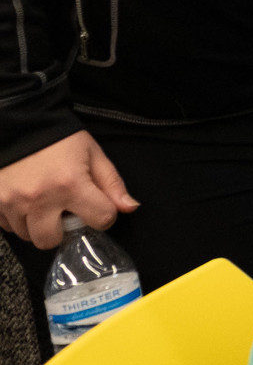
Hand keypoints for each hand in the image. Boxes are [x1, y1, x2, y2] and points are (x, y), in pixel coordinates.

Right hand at [0, 130, 137, 248]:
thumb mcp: (93, 155)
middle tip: (63, 211)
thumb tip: (129, 208)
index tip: (97, 206)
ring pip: (27, 236)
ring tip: (44, 203)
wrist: (21, 124)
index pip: (100, 220)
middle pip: (51, 240)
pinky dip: (18, 220)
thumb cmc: (61, 140)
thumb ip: (112, 184)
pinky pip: (7, 228)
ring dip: (38, 225)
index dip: (103, 215)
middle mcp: (39, 199)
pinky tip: (26, 202)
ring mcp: (12, 203)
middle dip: (61, 230)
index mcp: (70, 185)